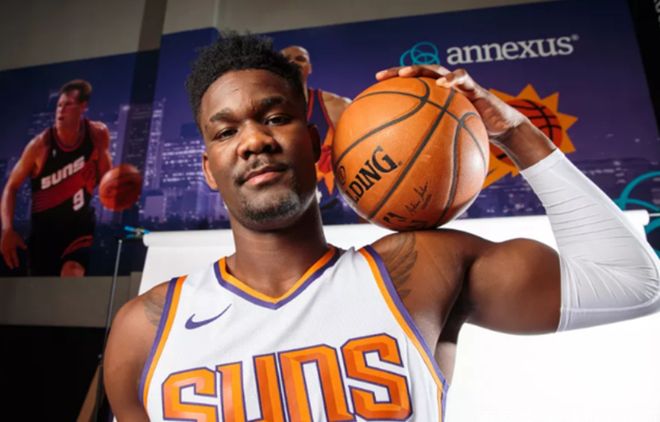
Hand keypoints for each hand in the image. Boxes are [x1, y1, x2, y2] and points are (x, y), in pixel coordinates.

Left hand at [1, 228, 26, 268]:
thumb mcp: (19, 241)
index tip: (17, 266)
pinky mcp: (1, 247)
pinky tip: (5, 257)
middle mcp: (8, 249)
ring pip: (6, 257)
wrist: (7, 230)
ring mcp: (4, 248)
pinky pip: (2, 252)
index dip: (16, 261)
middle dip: (11, 263)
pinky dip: (3, 255)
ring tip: (9, 265)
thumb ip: (22, 245)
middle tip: (12, 268)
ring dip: (8, 261)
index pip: (14, 256)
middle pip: (9, 258)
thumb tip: (25, 248)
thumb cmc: (12, 235)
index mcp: (12, 248)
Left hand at [375, 65, 525, 142]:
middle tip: (381, 77)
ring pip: (436, 69)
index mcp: (434, 100)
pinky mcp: (474, 86)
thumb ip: (431, 151)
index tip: (371, 91)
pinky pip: (462, 79)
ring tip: (405, 74)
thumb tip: (408, 176)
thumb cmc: (474, 138)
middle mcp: (443, 88)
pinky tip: (443, 84)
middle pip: (417, 74)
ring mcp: (458, 84)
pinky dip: (452, 79)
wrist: (502, 130)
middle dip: (398, 72)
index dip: (391, 88)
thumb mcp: (449, 145)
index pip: (409, 89)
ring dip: (419, 69)